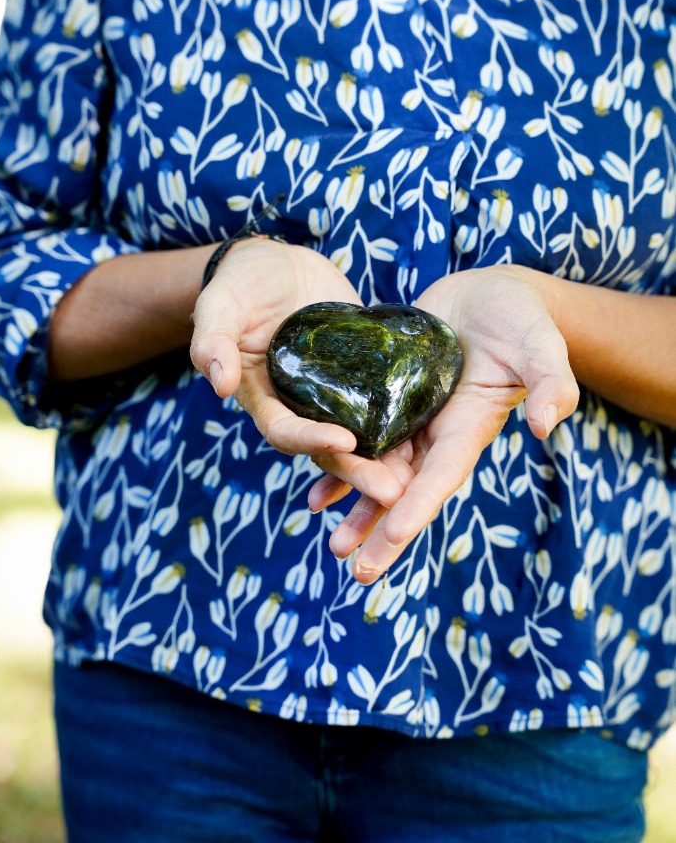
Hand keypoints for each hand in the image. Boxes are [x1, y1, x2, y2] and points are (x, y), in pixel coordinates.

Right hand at [189, 239, 413, 501]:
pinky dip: (400, 421)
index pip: (284, 430)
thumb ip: (213, 341)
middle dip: (358, 471)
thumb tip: (220, 384)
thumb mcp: (220, 304)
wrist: (277, 262)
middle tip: (394, 491)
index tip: (345, 442)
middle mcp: (298, 403)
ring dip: (383, 460)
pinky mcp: (359, 373)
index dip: (311, 440)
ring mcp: (331, 391)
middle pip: (327, 447)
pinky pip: (379, 401)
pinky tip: (432, 432)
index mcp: (261, 396)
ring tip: (417, 482)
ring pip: (358, 435)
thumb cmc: (240, 282)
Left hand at [308, 266, 579, 583]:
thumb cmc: (520, 316)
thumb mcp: (540, 344)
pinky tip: (316, 495)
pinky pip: (361, 441)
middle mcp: (439, 433)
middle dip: (383, 531)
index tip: (393, 535)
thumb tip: (547, 424)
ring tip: (334, 547)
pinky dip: (340, 467)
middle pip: (407, 490)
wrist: (489, 294)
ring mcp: (413, 419)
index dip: (418, 504)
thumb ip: (550, 381)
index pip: (442, 474)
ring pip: (380, 474)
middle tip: (358, 572)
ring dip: (358, 510)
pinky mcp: (390, 398)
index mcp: (471, 427)